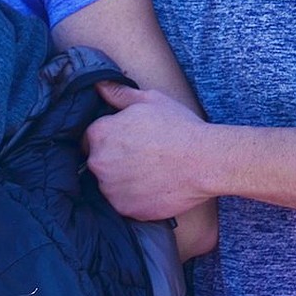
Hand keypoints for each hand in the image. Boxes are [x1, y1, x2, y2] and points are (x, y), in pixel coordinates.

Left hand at [84, 81, 209, 221]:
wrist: (204, 161)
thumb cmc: (179, 127)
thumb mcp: (150, 100)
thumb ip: (119, 94)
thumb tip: (99, 86)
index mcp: (100, 133)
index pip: (91, 137)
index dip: (110, 137)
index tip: (128, 139)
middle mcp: (99, 163)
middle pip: (98, 161)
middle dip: (114, 158)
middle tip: (143, 155)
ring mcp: (110, 189)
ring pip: (109, 184)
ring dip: (123, 179)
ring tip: (150, 171)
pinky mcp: (125, 209)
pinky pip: (123, 203)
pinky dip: (135, 197)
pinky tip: (154, 186)